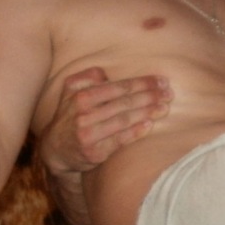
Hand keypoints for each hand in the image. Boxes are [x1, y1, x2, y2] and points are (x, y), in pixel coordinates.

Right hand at [39, 67, 172, 174]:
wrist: (55, 149)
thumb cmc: (70, 114)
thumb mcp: (71, 90)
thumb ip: (87, 77)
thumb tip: (105, 72)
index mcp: (82, 96)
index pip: (119, 87)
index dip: (142, 83)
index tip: (161, 81)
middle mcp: (84, 114)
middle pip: (125, 103)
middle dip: (150, 96)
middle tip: (169, 93)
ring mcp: (89, 134)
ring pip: (124, 120)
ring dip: (147, 112)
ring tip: (165, 107)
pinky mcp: (93, 152)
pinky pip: (119, 140)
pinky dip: (135, 132)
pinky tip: (149, 125)